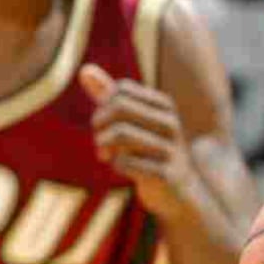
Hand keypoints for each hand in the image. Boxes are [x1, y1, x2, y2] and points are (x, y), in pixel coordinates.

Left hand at [79, 63, 199, 221]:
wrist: (178, 194)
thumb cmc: (150, 152)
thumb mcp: (132, 121)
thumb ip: (109, 96)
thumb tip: (84, 69)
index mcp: (165, 106)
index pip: (122, 89)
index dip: (104, 103)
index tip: (105, 122)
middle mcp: (171, 123)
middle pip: (119, 107)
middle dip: (99, 122)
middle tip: (99, 138)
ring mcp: (170, 149)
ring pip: (120, 133)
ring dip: (102, 144)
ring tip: (103, 153)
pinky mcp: (165, 174)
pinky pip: (125, 162)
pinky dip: (115, 164)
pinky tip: (119, 167)